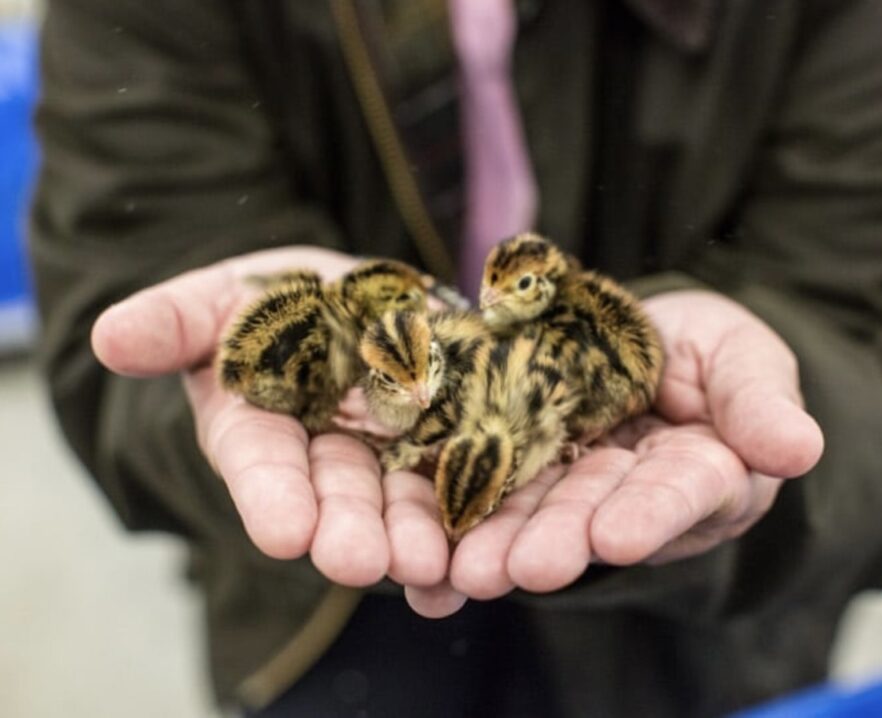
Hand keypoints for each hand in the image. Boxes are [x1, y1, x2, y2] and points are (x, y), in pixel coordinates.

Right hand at [91, 247, 452, 599]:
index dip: (272, 497)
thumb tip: (108, 337)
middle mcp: (325, 459)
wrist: (355, 301)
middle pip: (339, 499)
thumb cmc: (275, 303)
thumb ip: (173, 321)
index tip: (285, 533)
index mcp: (261, 429)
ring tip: (431, 569)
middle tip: (361, 563)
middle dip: (349, 531)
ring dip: (415, 541)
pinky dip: (471, 523)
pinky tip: (476, 561)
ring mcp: (391, 458)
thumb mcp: (222, 298)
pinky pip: (463, 485)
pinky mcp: (449, 445)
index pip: (261, 465)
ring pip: (404, 505)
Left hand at [409, 289, 823, 614]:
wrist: (638, 336)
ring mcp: (571, 485)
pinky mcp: (519, 467)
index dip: (652, 513)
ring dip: (502, 543)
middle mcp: (631, 494)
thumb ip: (760, 400)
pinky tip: (428, 548)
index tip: (619, 535)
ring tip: (466, 569)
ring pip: (536, 514)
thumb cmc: (707, 350)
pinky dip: (458, 515)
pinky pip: (487, 489)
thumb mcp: (742, 355)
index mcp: (700, 470)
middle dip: (560, 541)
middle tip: (523, 567)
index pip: (683, 492)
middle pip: (598, 517)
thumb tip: (801, 449)